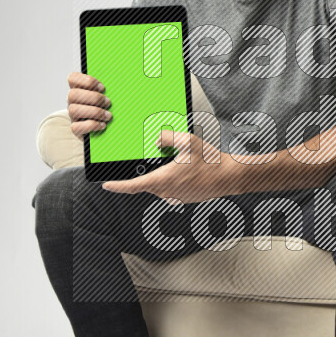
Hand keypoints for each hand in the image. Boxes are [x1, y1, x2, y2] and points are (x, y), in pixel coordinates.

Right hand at [67, 72, 111, 137]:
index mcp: (79, 89)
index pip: (73, 78)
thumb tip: (120, 87)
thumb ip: (108, 90)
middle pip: (73, 94)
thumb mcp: (106, 96)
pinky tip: (103, 125)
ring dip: (94, 112)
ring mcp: (72, 115)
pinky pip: (76, 127)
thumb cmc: (105, 108)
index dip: (87, 81)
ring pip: (73, 110)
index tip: (103, 87)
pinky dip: (92, 125)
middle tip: (108, 102)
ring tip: (108, 115)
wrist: (103, 130)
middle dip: (94, 98)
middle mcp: (72, 101)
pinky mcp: (75, 129)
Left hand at [101, 130, 232, 203]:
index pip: (133, 186)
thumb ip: (167, 137)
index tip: (107, 185)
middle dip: (145, 172)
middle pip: (146, 183)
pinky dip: (171, 179)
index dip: (117, 186)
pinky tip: (184, 169)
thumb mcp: (188, 141)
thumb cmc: (210, 162)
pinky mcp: (183, 199)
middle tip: (157, 158)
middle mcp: (167, 192)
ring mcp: (175, 198)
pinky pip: (170, 189)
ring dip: (160, 175)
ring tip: (177, 162)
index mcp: (163, 180)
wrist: (228, 177)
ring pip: (158, 185)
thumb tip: (155, 139)